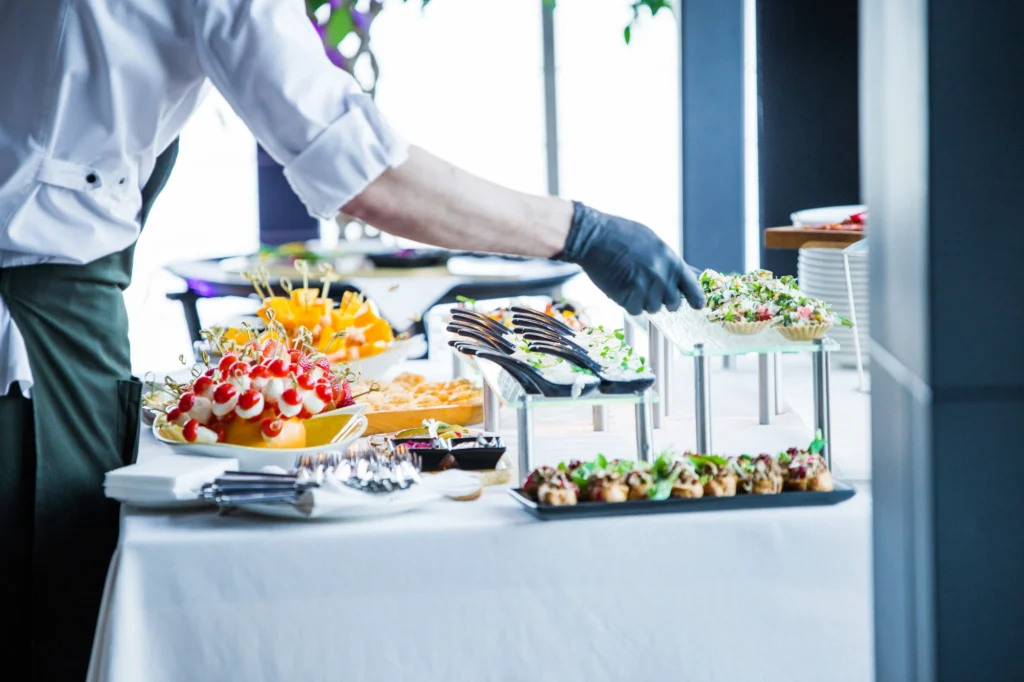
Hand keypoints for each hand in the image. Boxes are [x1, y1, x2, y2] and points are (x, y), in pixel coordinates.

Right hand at [555, 202, 704, 314]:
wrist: (594, 238)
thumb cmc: (621, 235)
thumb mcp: (652, 242)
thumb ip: (667, 260)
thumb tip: (679, 274)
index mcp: (671, 261)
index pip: (691, 287)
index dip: (695, 298)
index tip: (697, 304)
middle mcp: (662, 277)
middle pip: (673, 303)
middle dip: (663, 299)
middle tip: (651, 290)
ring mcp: (645, 288)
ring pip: (652, 307)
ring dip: (644, 300)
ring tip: (631, 283)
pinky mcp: (628, 297)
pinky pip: (635, 310)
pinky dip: (629, 302)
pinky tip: (622, 288)